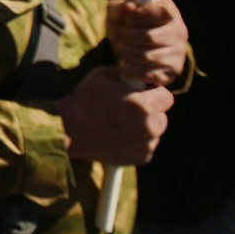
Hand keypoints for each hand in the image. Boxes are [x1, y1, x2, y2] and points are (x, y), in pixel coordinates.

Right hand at [55, 65, 171, 165]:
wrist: (68, 130)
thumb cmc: (83, 100)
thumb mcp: (102, 76)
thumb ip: (125, 75)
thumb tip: (136, 75)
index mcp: (144, 104)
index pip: (166, 97)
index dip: (154, 93)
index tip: (143, 94)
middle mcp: (150, 126)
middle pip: (162, 116)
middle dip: (149, 112)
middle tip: (129, 110)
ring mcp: (146, 144)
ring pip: (154, 132)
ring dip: (143, 128)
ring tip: (120, 124)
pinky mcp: (141, 158)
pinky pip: (145, 147)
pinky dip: (136, 143)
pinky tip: (117, 136)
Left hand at [106, 0, 187, 87]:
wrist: (129, 50)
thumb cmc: (126, 26)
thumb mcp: (118, 13)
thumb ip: (120, 7)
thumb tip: (129, 7)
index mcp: (169, 12)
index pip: (161, 11)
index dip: (140, 15)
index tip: (128, 19)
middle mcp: (179, 33)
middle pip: (150, 37)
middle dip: (128, 36)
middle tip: (122, 36)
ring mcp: (178, 55)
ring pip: (147, 57)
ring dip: (127, 52)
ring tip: (123, 48)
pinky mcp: (171, 74)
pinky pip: (147, 74)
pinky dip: (130, 69)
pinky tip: (125, 63)